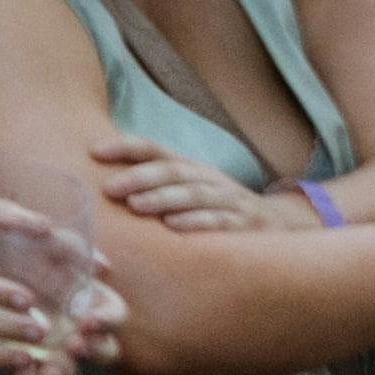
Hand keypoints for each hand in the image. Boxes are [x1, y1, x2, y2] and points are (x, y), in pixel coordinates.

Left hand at [90, 133, 282, 231]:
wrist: (281, 226)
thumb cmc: (219, 209)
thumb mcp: (189, 191)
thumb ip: (155, 185)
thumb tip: (102, 184)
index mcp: (190, 168)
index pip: (155, 148)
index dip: (125, 147)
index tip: (93, 151)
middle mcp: (208, 179)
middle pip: (172, 171)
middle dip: (139, 177)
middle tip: (109, 188)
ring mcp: (229, 200)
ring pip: (195, 194)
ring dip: (163, 198)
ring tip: (135, 205)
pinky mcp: (245, 225)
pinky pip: (220, 221)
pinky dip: (197, 222)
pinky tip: (174, 227)